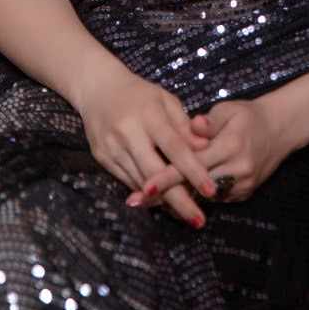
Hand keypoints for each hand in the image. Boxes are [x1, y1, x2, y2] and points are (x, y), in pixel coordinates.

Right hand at [75, 62, 217, 227]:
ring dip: (164, 201)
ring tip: (186, 214)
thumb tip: (205, 149)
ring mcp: (112, 147)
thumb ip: (184, 126)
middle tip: (199, 220)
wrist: (97, 89)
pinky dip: (146, 193)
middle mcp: (128, 133)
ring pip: (141, 182)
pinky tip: (162, 202)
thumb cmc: (139, 95)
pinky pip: (128, 181)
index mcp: (149, 115)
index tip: (211, 191)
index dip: (193, 171)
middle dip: (178, 199)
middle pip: (155, 173)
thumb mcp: (165, 101)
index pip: (175, 147)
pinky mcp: (102, 158)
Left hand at [124, 97, 287, 208]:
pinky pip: (214, 199)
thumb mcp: (228, 110)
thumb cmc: (248, 116)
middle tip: (135, 201)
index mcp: (231, 145)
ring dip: (175, 200)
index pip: (192, 164)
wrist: (280, 130)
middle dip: (164, 196)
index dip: (167, 176)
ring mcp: (242, 185)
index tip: (145, 186)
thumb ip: (208, 122)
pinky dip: (194, 198)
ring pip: (203, 198)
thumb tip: (192, 126)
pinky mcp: (244, 195)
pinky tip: (172, 199)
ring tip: (146, 202)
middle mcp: (237, 169)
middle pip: (194, 187)